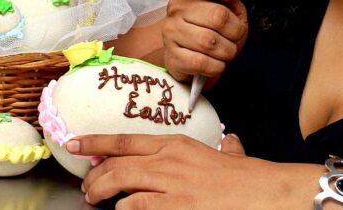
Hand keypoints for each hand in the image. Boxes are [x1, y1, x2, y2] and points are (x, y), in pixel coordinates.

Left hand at [67, 133, 303, 208]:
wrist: (266, 192)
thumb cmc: (248, 178)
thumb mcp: (230, 155)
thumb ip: (225, 147)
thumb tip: (230, 142)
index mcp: (178, 143)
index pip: (126, 139)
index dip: (96, 142)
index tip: (76, 143)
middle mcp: (168, 159)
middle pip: (116, 162)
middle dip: (94, 175)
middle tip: (86, 187)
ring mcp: (170, 183)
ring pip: (119, 183)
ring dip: (103, 194)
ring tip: (97, 201)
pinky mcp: (175, 205)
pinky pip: (136, 206)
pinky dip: (124, 209)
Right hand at [162, 0, 247, 82]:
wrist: (197, 61)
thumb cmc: (213, 30)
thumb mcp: (227, 5)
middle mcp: (175, 9)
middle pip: (217, 16)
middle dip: (236, 31)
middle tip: (235, 36)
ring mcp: (170, 33)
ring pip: (211, 42)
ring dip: (228, 51)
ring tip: (226, 50)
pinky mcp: (172, 57)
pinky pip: (202, 63)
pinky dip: (217, 67)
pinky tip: (215, 63)